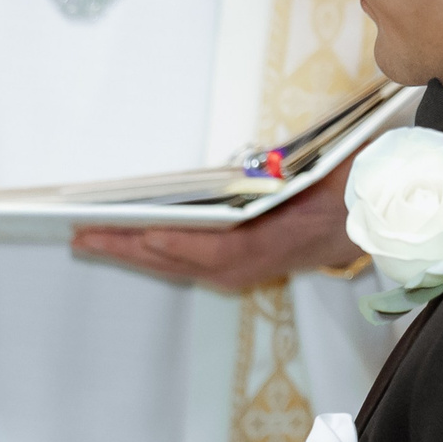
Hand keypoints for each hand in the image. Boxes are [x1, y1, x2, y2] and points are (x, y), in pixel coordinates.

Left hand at [71, 154, 363, 290]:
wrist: (358, 222)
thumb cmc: (340, 189)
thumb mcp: (330, 174)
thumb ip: (306, 181)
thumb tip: (269, 170)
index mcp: (277, 240)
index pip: (224, 249)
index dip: (183, 245)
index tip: (147, 234)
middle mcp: (249, 264)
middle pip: (181, 261)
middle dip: (131, 248)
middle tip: (84, 235)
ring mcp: (235, 271)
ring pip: (173, 265)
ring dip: (130, 253)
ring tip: (87, 239)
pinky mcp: (226, 268)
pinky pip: (177, 263)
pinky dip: (146, 254)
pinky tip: (120, 242)